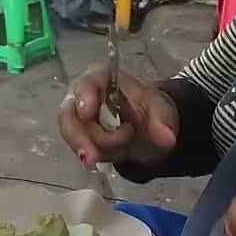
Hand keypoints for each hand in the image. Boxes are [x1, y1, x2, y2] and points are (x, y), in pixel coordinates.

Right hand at [57, 64, 178, 165]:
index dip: (84, 97)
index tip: (88, 114)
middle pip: (69, 114)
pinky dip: (98, 155)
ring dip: (95, 148)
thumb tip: (166, 139)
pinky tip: (115, 154)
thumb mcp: (160, 110)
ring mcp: (77, 117)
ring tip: (121, 152)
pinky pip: (79, 148)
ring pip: (72, 135)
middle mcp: (82, 95)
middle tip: (92, 157)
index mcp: (100, 79)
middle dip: (81, 137)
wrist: (147, 126)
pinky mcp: (78, 135)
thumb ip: (162, 121)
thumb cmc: (148, 108)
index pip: (86, 84)